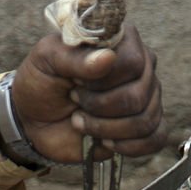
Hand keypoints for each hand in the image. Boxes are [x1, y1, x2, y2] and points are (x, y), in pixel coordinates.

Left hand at [11, 24, 166, 163]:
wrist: (34, 120)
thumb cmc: (42, 82)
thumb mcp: (47, 60)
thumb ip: (75, 57)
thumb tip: (107, 59)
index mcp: (121, 42)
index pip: (132, 62)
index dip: (103, 81)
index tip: (74, 83)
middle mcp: (141, 68)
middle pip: (138, 96)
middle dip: (100, 108)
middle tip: (76, 103)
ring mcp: (146, 98)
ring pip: (145, 120)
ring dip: (107, 129)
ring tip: (82, 123)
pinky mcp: (143, 127)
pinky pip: (156, 138)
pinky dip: (130, 147)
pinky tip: (106, 143)